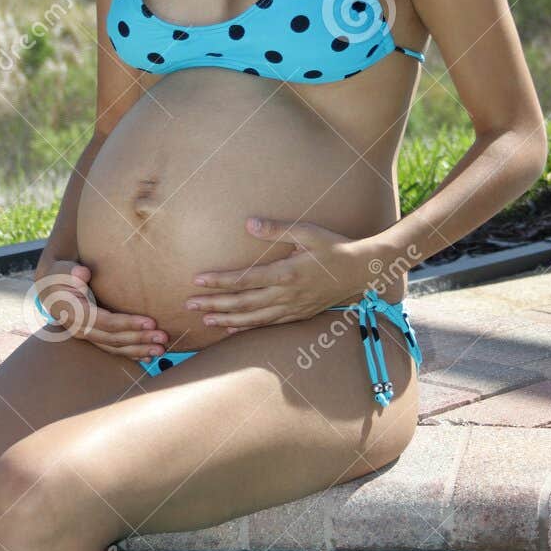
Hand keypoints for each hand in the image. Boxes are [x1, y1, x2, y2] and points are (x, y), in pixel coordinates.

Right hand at [33, 259, 170, 359]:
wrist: (50, 290)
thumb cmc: (60, 276)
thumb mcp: (62, 271)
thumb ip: (71, 272)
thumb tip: (82, 274)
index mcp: (76, 314)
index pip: (106, 322)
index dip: (129, 323)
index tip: (151, 322)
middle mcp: (81, 330)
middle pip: (114, 338)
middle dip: (140, 339)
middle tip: (163, 338)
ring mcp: (87, 337)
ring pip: (115, 348)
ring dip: (139, 350)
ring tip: (161, 350)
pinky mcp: (94, 338)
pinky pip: (114, 350)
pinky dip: (131, 354)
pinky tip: (148, 357)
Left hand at [184, 218, 369, 332]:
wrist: (361, 272)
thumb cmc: (333, 247)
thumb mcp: (307, 232)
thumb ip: (275, 229)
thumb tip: (248, 223)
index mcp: (285, 273)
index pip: (244, 280)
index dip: (219, 281)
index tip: (198, 280)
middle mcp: (286, 295)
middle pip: (243, 302)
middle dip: (214, 304)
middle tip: (189, 304)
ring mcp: (292, 308)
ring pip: (253, 318)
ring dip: (227, 319)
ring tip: (205, 319)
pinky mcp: (298, 314)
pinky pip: (268, 324)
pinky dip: (247, 327)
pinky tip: (232, 327)